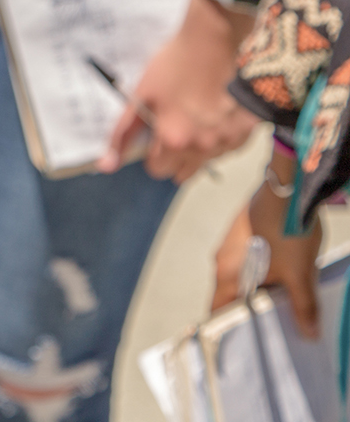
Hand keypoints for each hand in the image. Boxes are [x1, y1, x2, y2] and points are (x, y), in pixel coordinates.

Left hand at [102, 0, 256, 180]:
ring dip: (197, 149)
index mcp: (175, 140)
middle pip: (182, 171)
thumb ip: (123, 133)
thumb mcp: (141, 95)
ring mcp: (228, 141)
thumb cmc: (175, 65)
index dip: (151, 153)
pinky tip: (214, 115)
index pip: (157, 170)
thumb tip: (106, 166)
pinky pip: (226, 148)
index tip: (153, 135)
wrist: (217, 41)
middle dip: (173, 155)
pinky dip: (219, 138)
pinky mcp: (246, 132)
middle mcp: (204, 148)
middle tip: (173, 126)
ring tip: (194, 117)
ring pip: (205, 161)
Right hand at [213, 154, 321, 336]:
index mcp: (227, 275)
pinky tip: (280, 265)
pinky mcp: (238, 230)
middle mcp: (220, 259)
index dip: (228, 328)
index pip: (218, 311)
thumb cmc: (287, 231)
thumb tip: (308, 333)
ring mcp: (228, 242)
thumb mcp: (301, 274)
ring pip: (238, 275)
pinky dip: (258, 268)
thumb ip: (303, 307)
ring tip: (281, 291)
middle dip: (249, 307)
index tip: (242, 340)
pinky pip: (243, 258)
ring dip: (255, 286)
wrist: (286, 188)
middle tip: (272, 319)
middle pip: (229, 294)